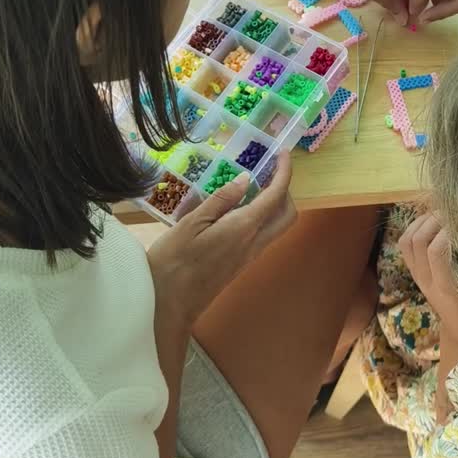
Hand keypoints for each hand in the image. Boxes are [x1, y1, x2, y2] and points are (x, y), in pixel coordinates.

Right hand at [148, 153, 296, 325]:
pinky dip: (261, 216)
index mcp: (244, 228)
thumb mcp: (191, 222)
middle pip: (288, 215)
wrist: (169, 304)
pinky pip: (262, 235)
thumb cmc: (173, 261)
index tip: (282, 153)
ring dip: (274, 203)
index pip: (276, 196)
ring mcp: (249, 256)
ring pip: (277, 226)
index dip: (284, 172)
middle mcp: (254, 243)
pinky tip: (237, 207)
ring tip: (252, 184)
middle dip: (285, 190)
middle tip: (267, 171)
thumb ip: (221, 200)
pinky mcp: (240, 263)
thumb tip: (246, 179)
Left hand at [399, 212, 457, 342]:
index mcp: (447, 286)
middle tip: (452, 210)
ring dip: (422, 221)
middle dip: (434, 220)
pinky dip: (414, 227)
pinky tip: (430, 221)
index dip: (447, 230)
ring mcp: (417, 276)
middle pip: (418, 241)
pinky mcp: (414, 272)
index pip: (436, 251)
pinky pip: (405, 244)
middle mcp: (427, 280)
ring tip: (440, 213)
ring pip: (408, 240)